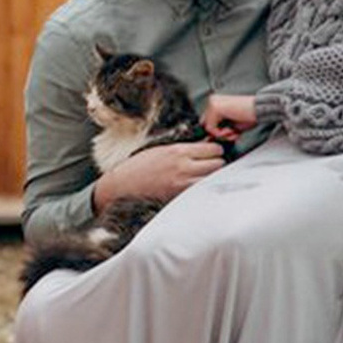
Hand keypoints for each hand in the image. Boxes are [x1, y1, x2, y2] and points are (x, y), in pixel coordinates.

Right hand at [92, 138, 222, 208]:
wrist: (123, 185)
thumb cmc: (139, 166)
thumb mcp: (161, 149)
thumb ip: (183, 149)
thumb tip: (204, 146)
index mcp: (178, 151)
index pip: (213, 148)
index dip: (216, 149)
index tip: (213, 151)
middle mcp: (183, 167)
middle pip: (218, 164)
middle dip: (218, 162)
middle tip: (212, 163)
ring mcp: (183, 184)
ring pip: (213, 178)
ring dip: (213, 176)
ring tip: (206, 175)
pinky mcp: (180, 196)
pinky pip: (201, 191)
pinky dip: (203, 188)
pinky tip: (198, 186)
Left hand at [202, 93, 257, 142]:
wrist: (261, 109)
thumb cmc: (249, 116)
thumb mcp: (231, 125)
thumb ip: (219, 130)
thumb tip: (207, 140)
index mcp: (216, 102)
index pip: (207, 121)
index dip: (217, 131)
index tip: (229, 134)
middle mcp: (212, 100)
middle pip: (206, 125)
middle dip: (219, 133)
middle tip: (233, 133)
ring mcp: (212, 103)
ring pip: (207, 127)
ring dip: (221, 134)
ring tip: (234, 132)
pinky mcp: (215, 108)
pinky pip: (210, 128)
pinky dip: (221, 133)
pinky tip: (232, 130)